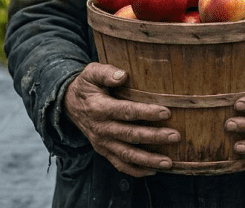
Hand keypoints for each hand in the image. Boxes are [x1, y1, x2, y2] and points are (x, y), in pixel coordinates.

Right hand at [64, 63, 180, 176]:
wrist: (69, 104)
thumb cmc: (86, 86)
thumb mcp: (91, 73)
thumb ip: (106, 72)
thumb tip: (123, 75)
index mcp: (99, 108)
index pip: (126, 112)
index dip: (146, 113)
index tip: (166, 112)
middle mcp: (101, 129)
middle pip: (131, 135)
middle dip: (154, 137)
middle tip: (175, 136)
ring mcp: (102, 143)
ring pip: (127, 155)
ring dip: (148, 160)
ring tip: (168, 162)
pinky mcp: (103, 151)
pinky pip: (120, 164)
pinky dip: (136, 171)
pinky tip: (153, 171)